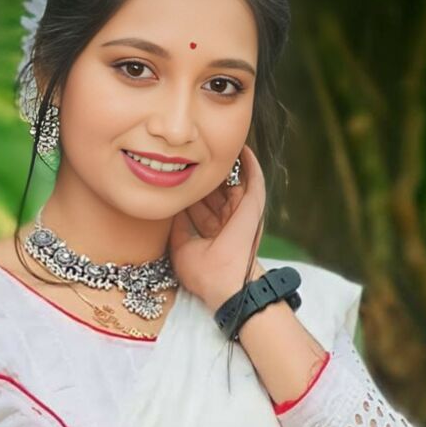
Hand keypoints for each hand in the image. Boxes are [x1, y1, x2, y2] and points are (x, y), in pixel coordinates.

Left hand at [167, 143, 265, 306]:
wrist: (224, 281)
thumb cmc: (203, 273)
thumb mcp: (181, 246)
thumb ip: (178, 226)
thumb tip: (172, 206)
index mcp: (212, 231)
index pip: (198, 204)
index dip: (187, 189)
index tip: (173, 172)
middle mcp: (227, 220)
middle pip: (213, 191)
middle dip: (203, 174)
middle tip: (189, 152)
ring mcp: (241, 212)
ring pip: (231, 181)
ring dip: (223, 165)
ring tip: (211, 144)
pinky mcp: (253, 205)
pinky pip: (253, 178)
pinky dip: (249, 163)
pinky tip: (241, 147)